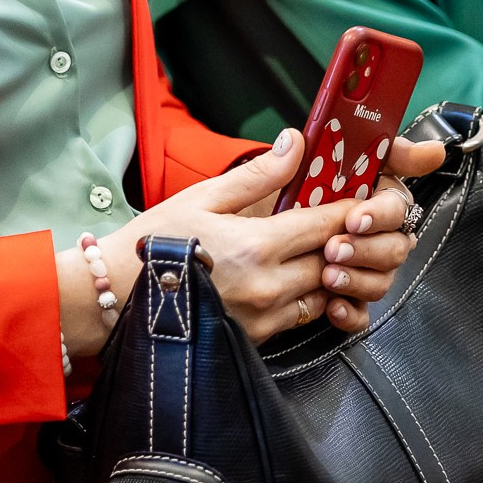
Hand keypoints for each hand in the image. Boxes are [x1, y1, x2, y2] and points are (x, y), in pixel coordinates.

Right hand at [63, 129, 431, 356]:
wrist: (119, 297)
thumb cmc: (155, 242)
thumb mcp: (204, 196)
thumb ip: (258, 175)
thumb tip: (295, 143)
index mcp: (257, 245)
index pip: (327, 224)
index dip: (351, 209)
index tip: (363, 196)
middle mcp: (268, 286)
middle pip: (335, 259)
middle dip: (351, 240)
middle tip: (359, 222)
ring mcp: (265, 317)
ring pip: (327, 292)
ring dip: (337, 272)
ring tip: (336, 250)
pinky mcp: (258, 338)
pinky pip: (305, 317)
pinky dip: (317, 297)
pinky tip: (311, 278)